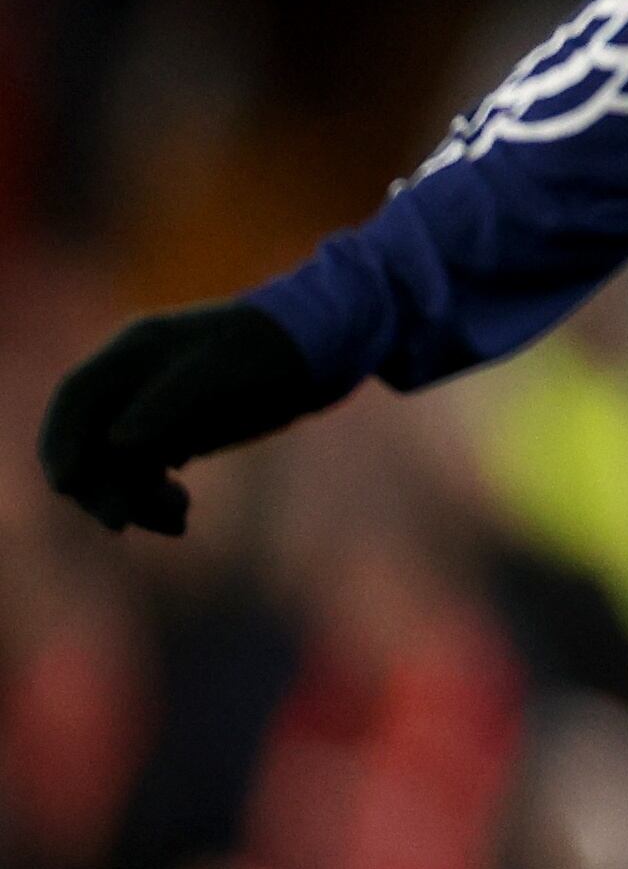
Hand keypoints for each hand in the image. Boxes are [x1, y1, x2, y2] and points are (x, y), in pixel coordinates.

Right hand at [37, 302, 332, 535]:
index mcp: (134, 352)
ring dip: (132, 498)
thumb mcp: (224, 372)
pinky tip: (181, 514)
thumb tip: (116, 444)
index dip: (60, 441)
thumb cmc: (275, 349)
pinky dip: (154, 498)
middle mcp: (134, 379)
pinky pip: (144, 473)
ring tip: (179, 517)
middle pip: (87, 439)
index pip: (76, 398)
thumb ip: (169, 404)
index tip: (68, 485)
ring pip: (115, 465)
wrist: (325, 346)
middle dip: (100, 484)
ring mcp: (152, 407)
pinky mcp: (175, 431)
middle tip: (124, 522)